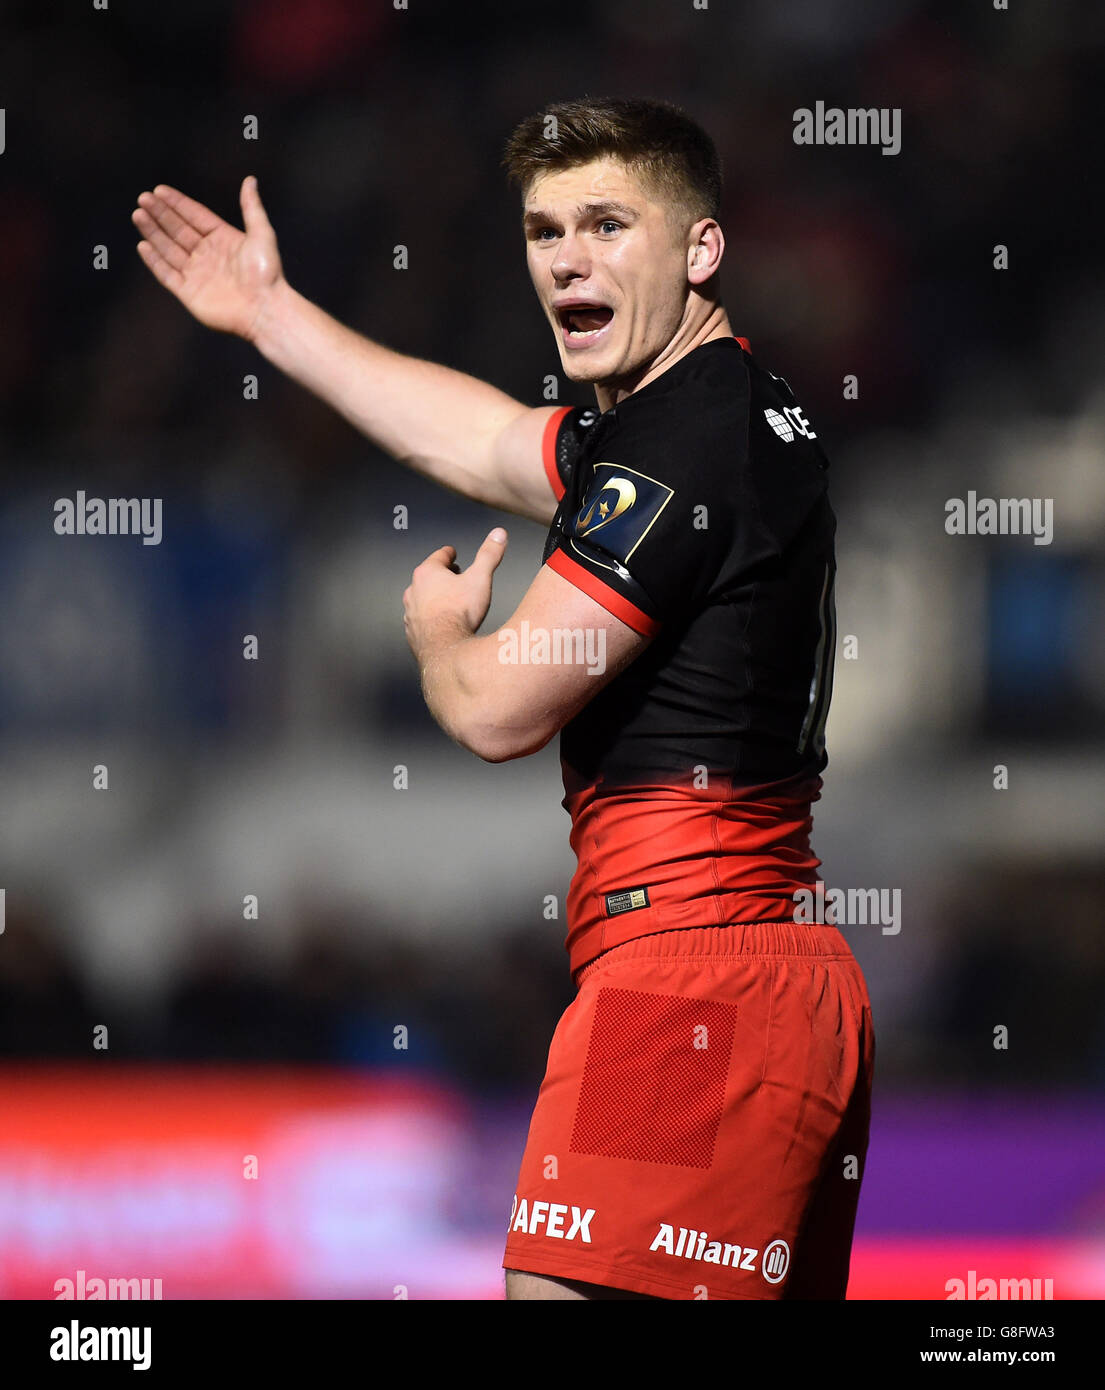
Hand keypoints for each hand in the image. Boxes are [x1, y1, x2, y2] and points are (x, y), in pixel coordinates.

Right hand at [132, 176, 283, 340]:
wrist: (265, 309)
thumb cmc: (267, 273)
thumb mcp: (262, 234)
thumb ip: (251, 207)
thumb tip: (250, 179)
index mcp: (222, 239)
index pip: (194, 216)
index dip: (177, 203)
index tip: (159, 190)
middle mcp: (207, 255)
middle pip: (178, 230)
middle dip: (160, 214)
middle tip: (143, 198)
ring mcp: (197, 274)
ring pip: (169, 249)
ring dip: (153, 232)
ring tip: (139, 214)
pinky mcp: (189, 293)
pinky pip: (167, 274)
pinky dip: (155, 261)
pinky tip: (144, 245)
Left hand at [403, 528, 507, 661]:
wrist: (444, 648)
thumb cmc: (459, 613)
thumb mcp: (480, 578)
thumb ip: (489, 554)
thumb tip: (498, 534)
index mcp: (428, 573)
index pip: (440, 556)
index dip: (449, 553)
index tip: (452, 554)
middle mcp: (414, 590)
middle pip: (429, 576)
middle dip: (442, 575)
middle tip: (455, 577)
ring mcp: (411, 611)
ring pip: (422, 598)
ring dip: (434, 597)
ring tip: (448, 601)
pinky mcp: (412, 630)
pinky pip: (421, 619)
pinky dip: (430, 617)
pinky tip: (441, 623)